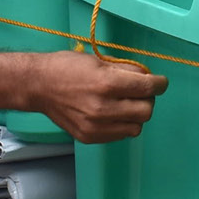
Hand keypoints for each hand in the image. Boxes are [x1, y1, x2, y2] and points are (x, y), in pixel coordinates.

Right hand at [28, 48, 168, 142]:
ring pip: (136, 127)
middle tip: (140, 92)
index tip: (161, 83)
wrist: (38, 86)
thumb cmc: (67, 68)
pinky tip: (112, 114)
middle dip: (147, 100)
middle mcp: (103, 108)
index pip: (147, 87)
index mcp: (106, 84)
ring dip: (135, 115)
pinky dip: (121, 125)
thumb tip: (147, 77)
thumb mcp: (99, 61)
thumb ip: (126, 71)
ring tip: (124, 105)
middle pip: (146, 111)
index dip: (159, 84)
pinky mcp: (90, 137)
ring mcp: (96, 126)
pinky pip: (120, 135)